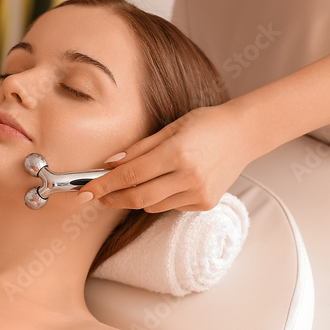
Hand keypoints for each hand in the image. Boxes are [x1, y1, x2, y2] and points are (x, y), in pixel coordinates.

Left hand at [77, 102, 254, 212]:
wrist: (244, 134)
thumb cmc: (206, 124)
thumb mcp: (170, 127)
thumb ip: (139, 149)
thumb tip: (109, 164)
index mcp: (177, 153)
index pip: (130, 175)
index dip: (104, 185)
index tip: (85, 191)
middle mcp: (189, 177)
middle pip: (138, 198)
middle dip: (113, 199)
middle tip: (97, 197)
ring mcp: (199, 193)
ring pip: (152, 205)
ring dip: (136, 197)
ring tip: (133, 183)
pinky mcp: (205, 204)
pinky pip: (171, 206)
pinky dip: (160, 198)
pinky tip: (167, 182)